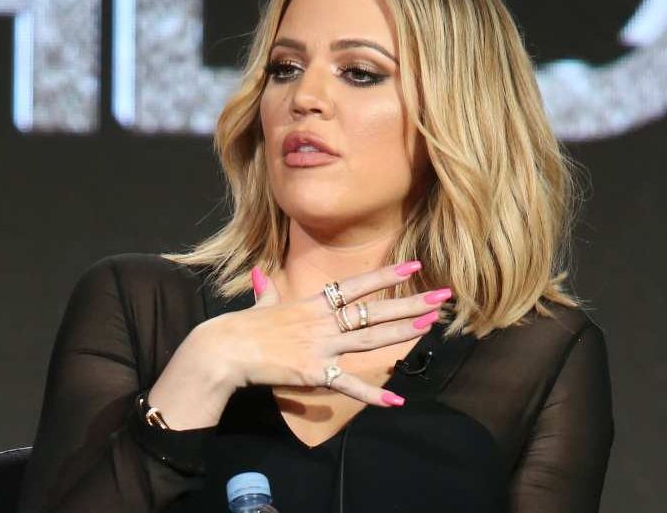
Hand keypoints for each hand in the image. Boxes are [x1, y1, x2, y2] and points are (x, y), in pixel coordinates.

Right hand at [197, 260, 450, 407]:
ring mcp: (320, 346)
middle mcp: (322, 321)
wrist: (224, 350)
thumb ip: (266, 290)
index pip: (357, 286)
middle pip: (374, 311)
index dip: (386, 276)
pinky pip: (348, 384)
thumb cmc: (241, 327)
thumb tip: (259, 273)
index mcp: (313, 304)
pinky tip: (395, 400)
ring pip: (369, 339)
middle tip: (442, 297)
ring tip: (430, 325)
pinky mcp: (314, 373)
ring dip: (402, 333)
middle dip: (410, 303)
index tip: (414, 265)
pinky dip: (372, 394)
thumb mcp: (260, 303)